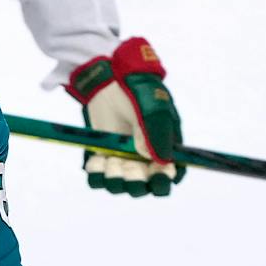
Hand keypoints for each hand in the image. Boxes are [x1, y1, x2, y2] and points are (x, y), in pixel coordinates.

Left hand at [68, 36, 183, 196]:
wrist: (108, 78)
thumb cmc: (138, 91)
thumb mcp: (153, 109)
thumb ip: (157, 135)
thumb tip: (161, 162)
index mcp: (164, 148)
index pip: (169, 177)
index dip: (163, 183)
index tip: (156, 178)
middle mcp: (143, 158)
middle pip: (144, 187)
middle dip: (136, 183)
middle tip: (128, 169)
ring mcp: (122, 158)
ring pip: (120, 186)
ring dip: (115, 180)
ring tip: (110, 163)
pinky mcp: (100, 156)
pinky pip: (97, 178)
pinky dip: (96, 176)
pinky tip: (97, 162)